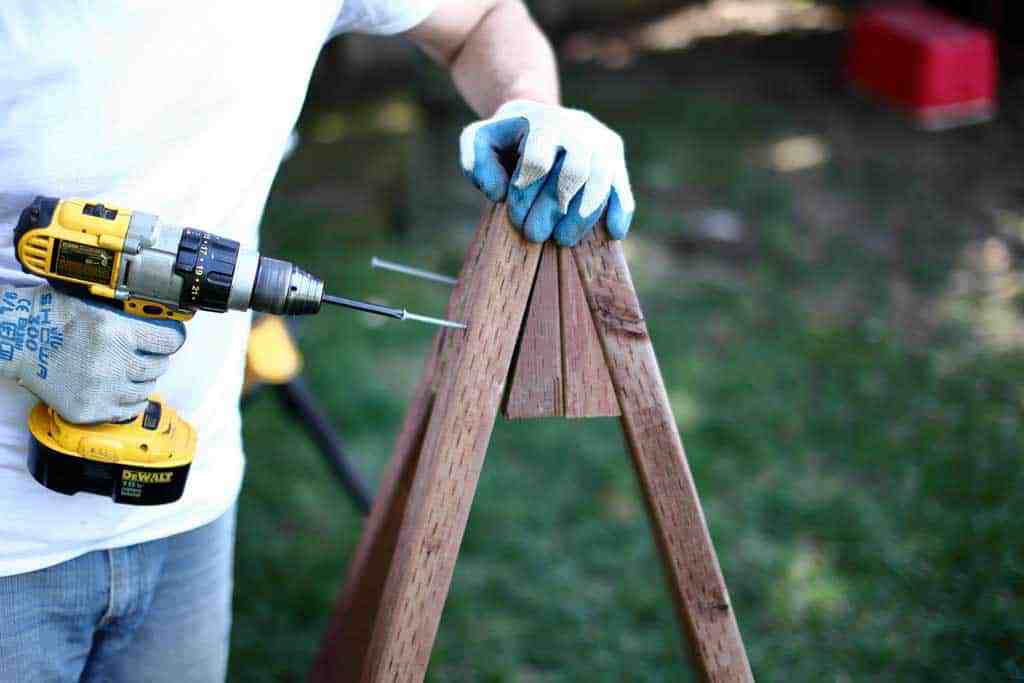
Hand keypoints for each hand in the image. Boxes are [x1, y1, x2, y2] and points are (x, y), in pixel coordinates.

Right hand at [0, 285, 185, 423]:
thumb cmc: (52, 317)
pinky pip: (128, 410)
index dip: (171, 339)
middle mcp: (111, 364)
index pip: (169, 341)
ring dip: (142, 380)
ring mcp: (101, 390)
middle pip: (158, 367)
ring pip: (146, 390)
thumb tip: (163, 323)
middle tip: (144, 355)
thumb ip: (130, 318)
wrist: (16, 341)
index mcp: (116, 332)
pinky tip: (121, 390)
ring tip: (129, 371)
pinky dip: (129, 401)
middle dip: (155, 359)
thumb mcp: (96, 306)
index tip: (168, 340)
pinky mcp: (89, 410)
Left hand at [460, 99, 634, 245]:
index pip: (538, 160)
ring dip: (582, 216)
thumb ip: (475, 160)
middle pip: (572, 172)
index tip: (515, 216)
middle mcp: (577, 128)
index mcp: (543, 122)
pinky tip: (614, 233)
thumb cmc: (507, 138)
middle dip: (552, 209)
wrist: (540, 118)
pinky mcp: (616, 159)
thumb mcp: (480, 140)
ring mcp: (601, 143)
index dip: (525, 193)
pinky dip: (620, 210)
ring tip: (563, 240)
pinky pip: (622, 186)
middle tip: (534, 235)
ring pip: (600, 181)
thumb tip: (500, 192)